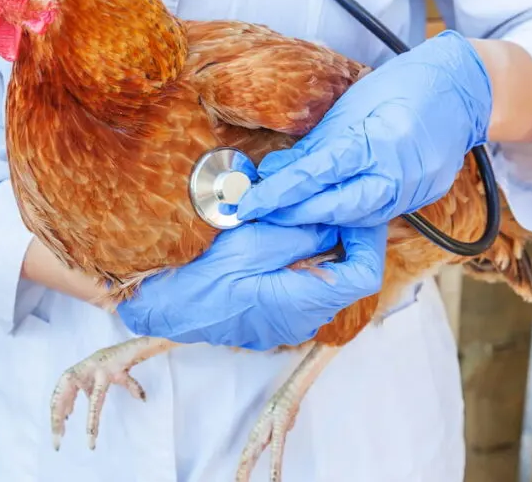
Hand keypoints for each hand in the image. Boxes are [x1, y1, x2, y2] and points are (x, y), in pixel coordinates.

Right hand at [115, 222, 385, 350]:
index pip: (364, 274)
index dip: (368, 240)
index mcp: (305, 302)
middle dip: (341, 240)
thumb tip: (333, 221)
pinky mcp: (268, 322)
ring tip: (296, 219)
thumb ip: (302, 232)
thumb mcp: (255, 239)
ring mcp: (285, 325)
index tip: (356, 212)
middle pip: (343, 278)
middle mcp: (302, 320)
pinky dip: (295, 266)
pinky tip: (274, 243)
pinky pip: (296, 292)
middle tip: (326, 206)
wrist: (163, 306)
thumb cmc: (202, 274)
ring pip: (319, 284)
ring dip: (316, 252)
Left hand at [236, 30, 492, 227]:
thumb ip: (312, 147)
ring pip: (355, 218)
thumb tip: (273, 172)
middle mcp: (397, 171)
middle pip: (335, 207)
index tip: (248, 205)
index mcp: (376, 140)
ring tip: (285, 214)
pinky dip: (346, 216)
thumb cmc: (401, 88)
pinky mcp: (421, 199)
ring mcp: (413, 190)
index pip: (315, 175)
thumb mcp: (349, 108)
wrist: (461, 90)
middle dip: (293, 214)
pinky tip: (324, 212)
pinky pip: (376, 216)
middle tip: (260, 214)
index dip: (277, 194)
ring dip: (318, 219)